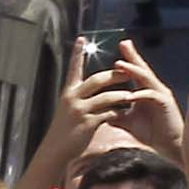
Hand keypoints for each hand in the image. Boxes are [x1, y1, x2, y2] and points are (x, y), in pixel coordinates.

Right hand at [41, 37, 137, 155]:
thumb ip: (80, 98)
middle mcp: (72, 98)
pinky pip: (107, 114)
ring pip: (105, 97)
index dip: (77, 53)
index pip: (73, 68)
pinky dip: (118, 113)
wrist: (55, 150)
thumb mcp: (68, 109)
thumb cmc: (64, 130)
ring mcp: (79, 111)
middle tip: (129, 72)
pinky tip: (126, 114)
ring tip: (133, 95)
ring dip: (121, 95)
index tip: (81, 38)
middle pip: (97, 80)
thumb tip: (92, 89)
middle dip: (114, 75)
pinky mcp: (87, 124)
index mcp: (68, 92)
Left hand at [112, 40, 185, 166]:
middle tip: (123, 43)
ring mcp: (161, 94)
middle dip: (132, 56)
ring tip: (119, 64)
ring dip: (133, 71)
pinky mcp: (166, 104)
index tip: (117, 49)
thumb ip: (116, 114)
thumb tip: (99, 112)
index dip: (127, 60)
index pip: (135, 72)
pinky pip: (152, 95)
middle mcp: (154, 89)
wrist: (168, 146)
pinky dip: (140, 94)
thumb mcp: (129, 122)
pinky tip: (130, 94)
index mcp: (145, 91)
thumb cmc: (151, 133)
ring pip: (146, 79)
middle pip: (142, 69)